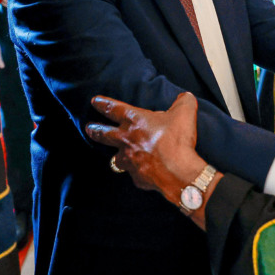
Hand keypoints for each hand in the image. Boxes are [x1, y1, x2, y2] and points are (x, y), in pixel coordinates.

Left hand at [85, 93, 207, 201]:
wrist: (178, 171)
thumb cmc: (177, 140)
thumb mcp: (185, 111)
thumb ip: (183, 100)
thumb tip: (184, 97)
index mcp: (135, 121)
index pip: (114, 108)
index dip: (103, 104)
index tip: (94, 101)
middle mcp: (127, 140)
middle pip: (104, 134)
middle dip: (95, 130)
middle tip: (89, 128)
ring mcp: (130, 160)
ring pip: (117, 158)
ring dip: (117, 155)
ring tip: (117, 156)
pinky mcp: (136, 177)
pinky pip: (135, 173)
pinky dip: (138, 172)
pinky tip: (144, 172)